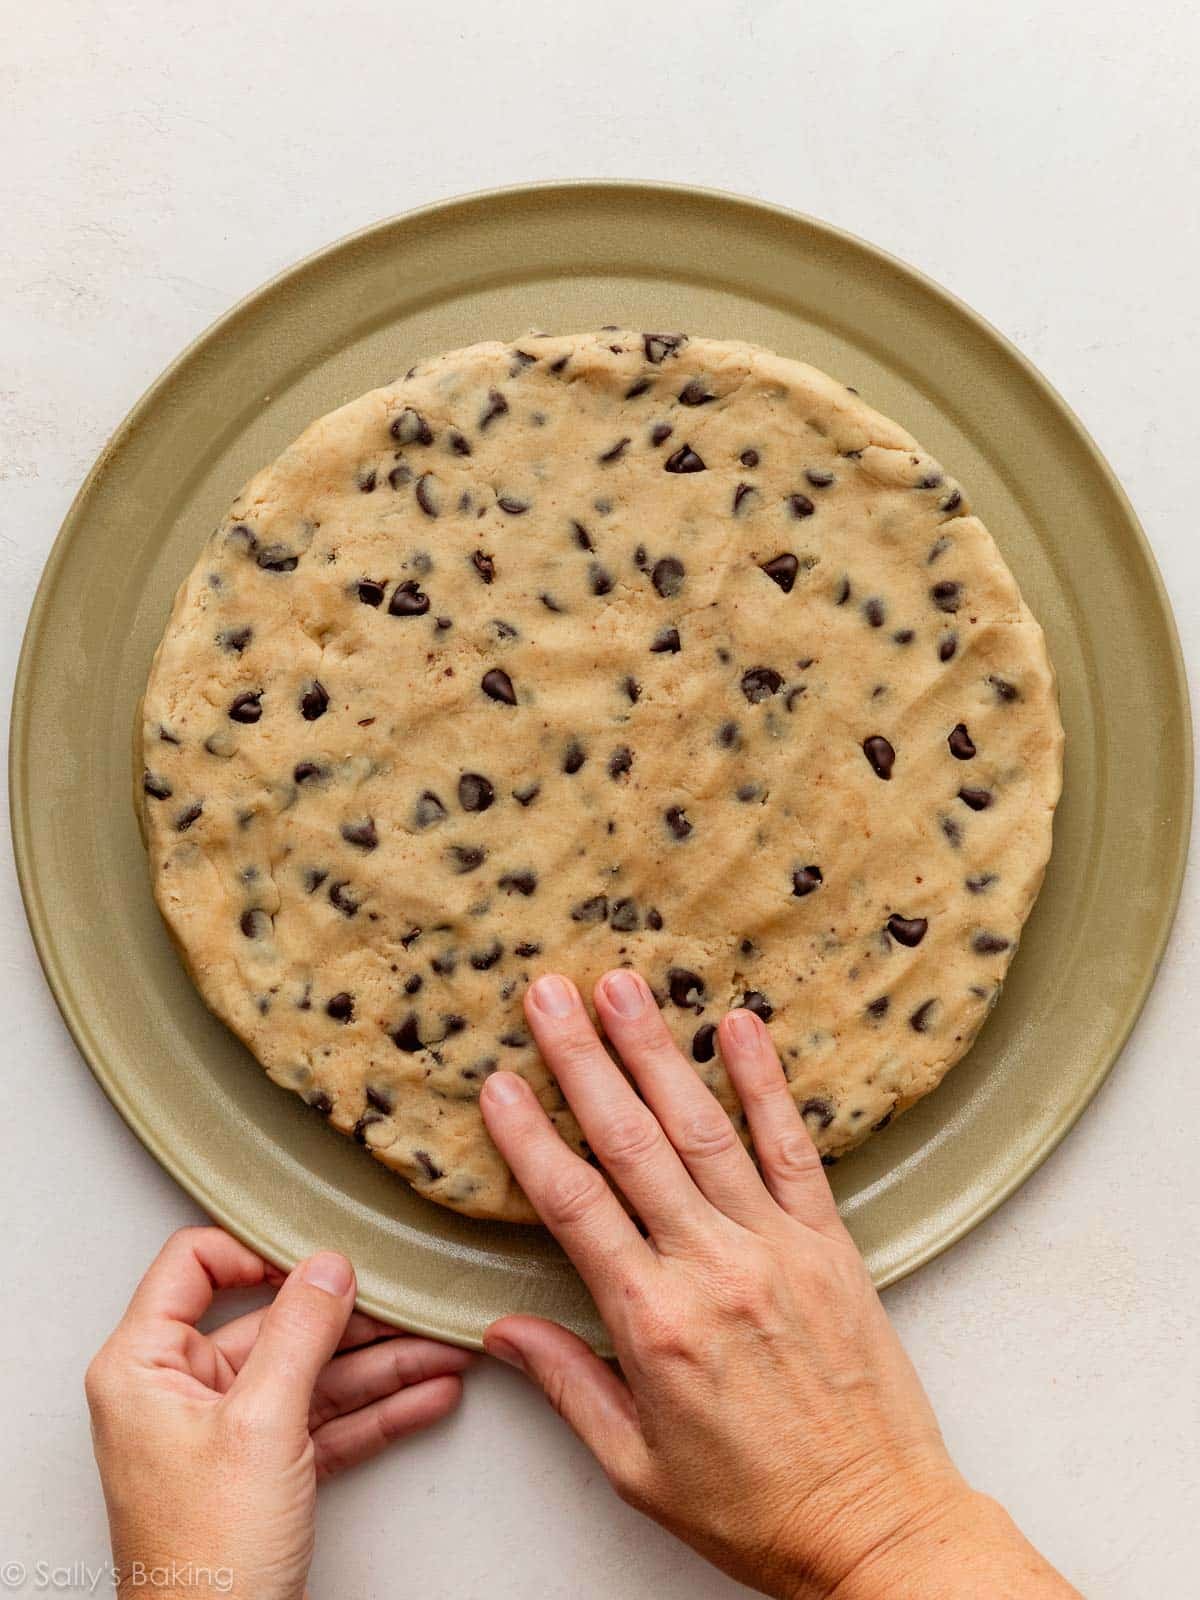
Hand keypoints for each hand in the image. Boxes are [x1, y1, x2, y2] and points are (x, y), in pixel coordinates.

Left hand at [86, 1228, 469, 1599]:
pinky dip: (377, 1412)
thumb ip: (300, 1332)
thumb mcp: (260, 1423)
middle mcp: (180, 1392)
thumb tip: (328, 1265)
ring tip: (439, 1350)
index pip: (192, 1266)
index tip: (316, 1255)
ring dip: (381, 1366)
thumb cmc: (205, 1561)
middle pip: (272, 1323)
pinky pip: (325, 1423)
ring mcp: (224, 1435)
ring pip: (312, 1375)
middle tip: (406, 1301)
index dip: (256, 1252)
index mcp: (145, 1367)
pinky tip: (427, 1396)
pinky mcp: (263, 1474)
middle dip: (350, 1318)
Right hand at [480, 970, 1079, 1599]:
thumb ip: (568, 1384)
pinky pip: (794, 1148)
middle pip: (632, 1144)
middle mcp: (713, 1269)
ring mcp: (777, 1247)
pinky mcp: (830, 1243)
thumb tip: (503, 1329)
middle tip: (548, 994)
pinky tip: (739, 1026)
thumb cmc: (754, 1510)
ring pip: (704, 1129)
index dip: (530, 1140)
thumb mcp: (635, 1468)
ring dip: (657, 1052)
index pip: (574, 1207)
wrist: (878, 1529)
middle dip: (583, 1060)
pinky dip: (766, 1084)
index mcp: (654, 1325)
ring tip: (622, 987)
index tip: (497, 1084)